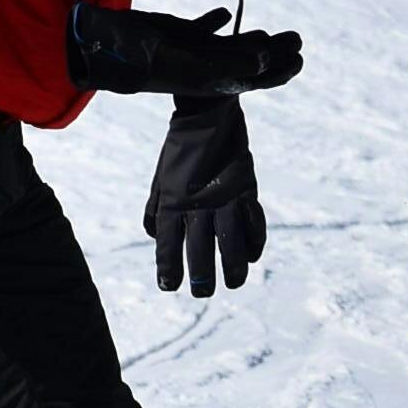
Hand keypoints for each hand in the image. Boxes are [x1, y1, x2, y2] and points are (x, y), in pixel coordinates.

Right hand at [68, 0, 303, 96]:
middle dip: (274, 52)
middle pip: (247, 60)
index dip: (279, 70)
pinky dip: (215, 22)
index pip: (253, 76)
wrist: (108, 48)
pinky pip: (201, 29)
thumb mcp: (195, 65)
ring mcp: (191, 50)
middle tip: (297, 39)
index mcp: (212, 79)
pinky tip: (225, 14)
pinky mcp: (176, 33)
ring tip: (274, 32)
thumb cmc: (150, 61)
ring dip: (252, 39)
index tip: (300, 58)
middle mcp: (205, 66)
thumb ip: (230, 63)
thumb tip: (265, 60)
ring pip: (228, 45)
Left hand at [144, 94, 266, 295]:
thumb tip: (153, 235)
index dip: (168, 265)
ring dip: (232, 265)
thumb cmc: (179, 151)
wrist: (207, 115)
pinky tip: (251, 256)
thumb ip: (155, 209)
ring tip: (233, 283)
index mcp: (172, 199)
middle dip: (200, 274)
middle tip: (202, 292)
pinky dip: (254, 241)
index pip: (167, 241)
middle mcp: (197, 202)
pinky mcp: (246, 189)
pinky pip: (253, 221)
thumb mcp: (160, 179)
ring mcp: (224, 196)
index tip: (169, 286)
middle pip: (199, 247)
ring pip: (230, 240)